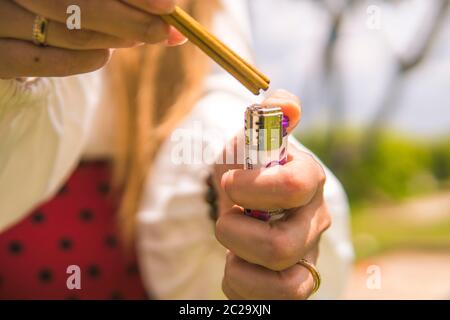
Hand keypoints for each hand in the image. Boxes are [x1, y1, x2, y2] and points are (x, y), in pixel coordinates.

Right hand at [0, 0, 184, 77]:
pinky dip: (85, 61)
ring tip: (138, 39)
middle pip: (74, 4)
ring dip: (113, 39)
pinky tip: (106, 56)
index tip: (168, 6)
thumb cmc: (54, 2)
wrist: (5, 19)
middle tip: (164, 31)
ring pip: (68, 34)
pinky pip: (47, 63)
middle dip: (130, 21)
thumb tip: (165, 6)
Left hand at [213, 90, 331, 299]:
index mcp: (307, 179)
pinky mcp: (294, 285)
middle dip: (234, 232)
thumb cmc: (247, 171)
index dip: (252, 187)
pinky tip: (236, 264)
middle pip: (280, 246)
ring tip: (233, 243)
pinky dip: (239, 283)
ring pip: (284, 283)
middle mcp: (315, 221)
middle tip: (226, 217)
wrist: (246, 205)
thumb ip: (268, 117)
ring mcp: (307, 257)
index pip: (294, 185)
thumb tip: (283, 101)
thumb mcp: (248, 141)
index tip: (230, 182)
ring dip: (239, 261)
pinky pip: (270, 299)